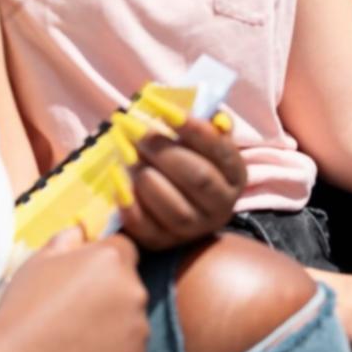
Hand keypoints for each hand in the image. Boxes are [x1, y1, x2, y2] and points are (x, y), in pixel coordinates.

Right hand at [0, 230, 148, 351]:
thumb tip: (84, 232)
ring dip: (113, 324)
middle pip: (129, 285)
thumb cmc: (23, 306)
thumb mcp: (40, 258)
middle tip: (74, 310)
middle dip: (109, 292)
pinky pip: (128, 351)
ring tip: (75, 337)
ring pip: (131, 319)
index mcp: (113, 259)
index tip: (82, 278)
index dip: (102, 261)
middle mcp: (135, 290)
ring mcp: (138, 329)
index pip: (123, 249)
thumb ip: (69, 238)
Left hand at [120, 118, 246, 250]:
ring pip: (174, 207)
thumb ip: (206, 125)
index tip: (164, 109)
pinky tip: (116, 177)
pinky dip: (128, 202)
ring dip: (146, 175)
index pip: (219, 150)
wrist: (175, 200)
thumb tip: (208, 116)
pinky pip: (145, 227)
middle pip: (198, 178)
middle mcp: (221, 206)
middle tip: (136, 130)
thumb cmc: (187, 158)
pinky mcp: (163, 242)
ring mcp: (193, 229)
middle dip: (164, 151)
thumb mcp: (202, 140)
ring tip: (126, 153)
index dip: (193, 128)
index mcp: (234, 175)